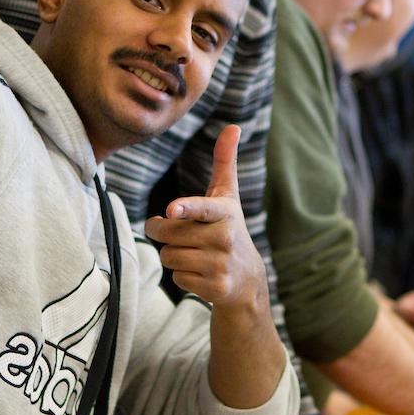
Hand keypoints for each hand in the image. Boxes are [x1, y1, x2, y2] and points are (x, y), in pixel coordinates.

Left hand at [144, 125, 266, 313]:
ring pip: (169, 256)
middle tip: (183, 233)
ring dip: (175, 255)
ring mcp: (221, 264)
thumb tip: (233, 126)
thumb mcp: (227, 197)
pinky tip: (202, 273)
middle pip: (169, 233)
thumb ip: (224, 162)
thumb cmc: (228, 228)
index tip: (172, 211)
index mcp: (225, 213)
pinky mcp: (215, 287)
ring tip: (197, 254)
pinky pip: (177, 278)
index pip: (202, 208)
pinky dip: (183, 276)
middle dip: (166, 233)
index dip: (186, 208)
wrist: (247, 279)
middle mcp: (225, 238)